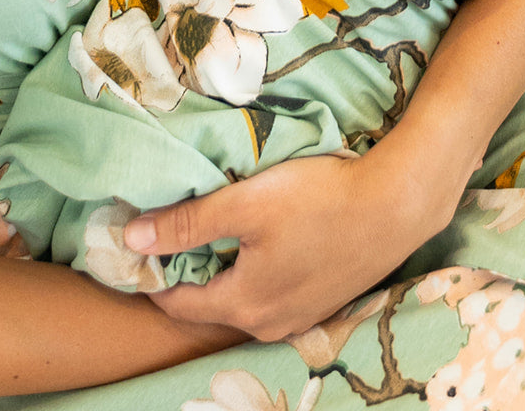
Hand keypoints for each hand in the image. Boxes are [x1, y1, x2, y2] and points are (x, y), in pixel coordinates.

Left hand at [123, 142, 455, 341]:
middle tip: (164, 235)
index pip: (176, 303)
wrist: (395, 206)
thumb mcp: (244, 205)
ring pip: (241, 300)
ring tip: (205, 235)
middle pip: (208, 304)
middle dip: (183, 274)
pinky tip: (255, 244)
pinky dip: (252, 274)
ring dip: (220, 273)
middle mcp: (268, 323)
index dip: (150, 275)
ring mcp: (300, 316)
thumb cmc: (319, 201)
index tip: (132, 247)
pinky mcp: (322, 299)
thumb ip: (187, 224)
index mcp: (244, 305)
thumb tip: (130, 238)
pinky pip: (270, 294)